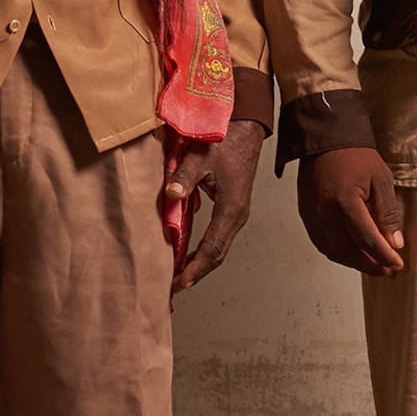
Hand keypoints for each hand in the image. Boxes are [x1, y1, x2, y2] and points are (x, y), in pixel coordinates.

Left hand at [165, 119, 266, 294]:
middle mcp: (237, 215)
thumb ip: (184, 176)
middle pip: (218, 254)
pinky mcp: (231, 207)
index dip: (196, 267)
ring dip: (200, 262)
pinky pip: (218, 236)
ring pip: (219, 247)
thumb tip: (171, 193)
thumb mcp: (201, 156)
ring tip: (180, 275)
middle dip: (197, 272)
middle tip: (175, 287)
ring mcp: (236, 212)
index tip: (182, 282)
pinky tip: (189, 252)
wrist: (245, 128)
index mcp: (232, 208)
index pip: (213, 247)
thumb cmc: (226, 140)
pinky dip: (204, 249)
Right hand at [297, 146, 405, 275]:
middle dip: (371, 265)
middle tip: (388, 270)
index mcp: (345, 203)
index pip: (368, 241)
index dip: (384, 257)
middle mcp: (325, 214)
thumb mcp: (381, 178)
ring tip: (372, 265)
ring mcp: (313, 216)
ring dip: (354, 263)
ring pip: (334, 252)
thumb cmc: (354, 154)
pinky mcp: (306, 215)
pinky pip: (321, 244)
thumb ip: (388, 212)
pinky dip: (337, 253)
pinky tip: (351, 254)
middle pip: (349, 252)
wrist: (325, 139)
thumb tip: (394, 242)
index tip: (397, 265)